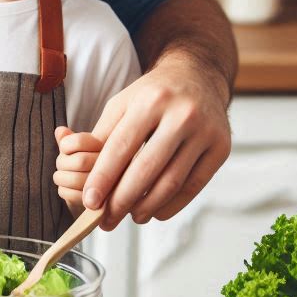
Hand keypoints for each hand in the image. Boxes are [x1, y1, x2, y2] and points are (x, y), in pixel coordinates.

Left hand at [52, 126, 102, 213]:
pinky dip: (65, 192)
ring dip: (62, 178)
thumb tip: (59, 130)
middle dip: (63, 163)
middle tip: (63, 166)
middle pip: (80, 161)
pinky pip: (73, 195)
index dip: (66, 145)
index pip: (80, 142)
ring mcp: (110, 186)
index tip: (66, 149)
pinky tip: (69, 189)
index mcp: (110, 146)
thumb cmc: (89, 168)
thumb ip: (70, 140)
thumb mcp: (79, 150)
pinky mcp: (102, 205)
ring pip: (76, 179)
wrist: (100, 197)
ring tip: (65, 177)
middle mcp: (115, 165)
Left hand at [81, 55, 231, 229]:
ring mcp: (205, 132)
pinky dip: (173, 205)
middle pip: (146, 169)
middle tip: (106, 219)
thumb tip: (74, 164)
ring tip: (131, 216)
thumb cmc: (154, 94)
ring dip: (147, 206)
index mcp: (150, 101)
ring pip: (172, 182)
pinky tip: (155, 211)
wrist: (197, 77)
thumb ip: (101, 134)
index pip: (121, 147)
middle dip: (122, 200)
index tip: (89, 201)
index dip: (103, 178)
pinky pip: (194, 186)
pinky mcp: (221, 148)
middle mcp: (181, 115)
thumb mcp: (123, 103)